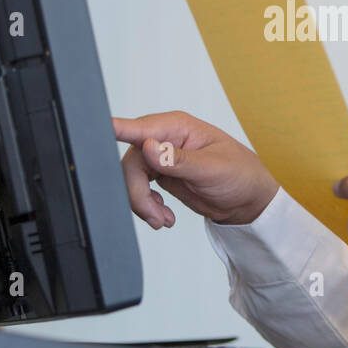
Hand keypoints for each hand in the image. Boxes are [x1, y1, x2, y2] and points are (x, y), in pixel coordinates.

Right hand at [112, 111, 279, 227]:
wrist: (248, 201)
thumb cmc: (241, 175)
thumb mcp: (212, 169)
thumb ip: (179, 160)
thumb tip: (150, 147)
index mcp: (178, 127)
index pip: (141, 127)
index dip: (117, 130)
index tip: (100, 131)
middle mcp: (165, 139)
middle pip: (131, 162)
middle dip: (137, 192)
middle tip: (154, 215)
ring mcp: (160, 158)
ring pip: (131, 178)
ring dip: (142, 203)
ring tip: (162, 220)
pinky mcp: (160, 176)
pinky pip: (139, 190)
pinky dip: (146, 206)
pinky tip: (163, 216)